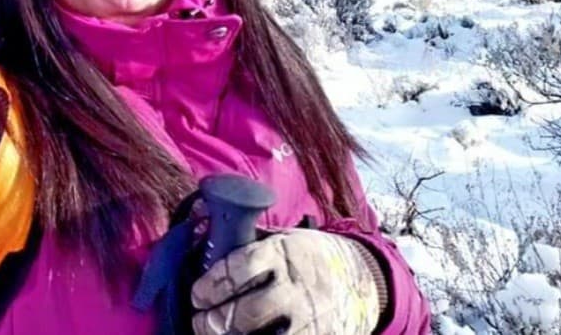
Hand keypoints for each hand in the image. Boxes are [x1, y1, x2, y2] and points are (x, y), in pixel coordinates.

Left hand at [190, 229, 380, 334]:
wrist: (362, 279)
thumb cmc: (310, 256)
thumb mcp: (286, 239)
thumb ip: (250, 242)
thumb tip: (205, 238)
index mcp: (284, 253)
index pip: (241, 268)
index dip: (212, 284)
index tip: (197, 293)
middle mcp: (296, 287)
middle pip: (246, 313)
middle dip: (213, 322)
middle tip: (200, 321)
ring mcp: (309, 319)